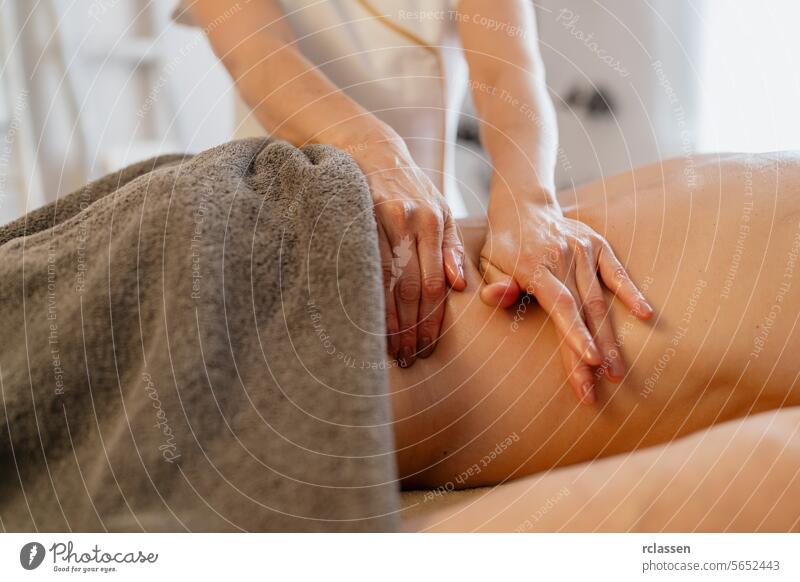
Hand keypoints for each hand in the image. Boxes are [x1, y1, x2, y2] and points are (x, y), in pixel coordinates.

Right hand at [353, 138, 465, 366]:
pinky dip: (369, 298)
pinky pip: (364, 268)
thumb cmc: (410, 189)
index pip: (436, 283)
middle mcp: (411, 222)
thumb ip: (451, 247)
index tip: (428, 346)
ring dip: (391, 322)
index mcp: (434, 222)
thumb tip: (457, 285)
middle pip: (413, 289)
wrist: (372, 150)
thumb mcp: (440, 210)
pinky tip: (369, 321)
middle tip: (410, 357)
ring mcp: (381, 221)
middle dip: (413, 328)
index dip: (433, 320)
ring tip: (392, 350)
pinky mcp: (357, 219)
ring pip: (388, 282)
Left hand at [479, 200, 653, 403]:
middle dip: (594, 352)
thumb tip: (500, 297)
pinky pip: (617, 271)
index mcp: (534, 265)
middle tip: (600, 390)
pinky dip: (631, 292)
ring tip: (617, 372)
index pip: (561, 305)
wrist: (523, 205)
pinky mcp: (598, 245)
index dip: (576, 334)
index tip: (590, 363)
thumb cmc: (503, 245)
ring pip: (601, 300)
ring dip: (611, 337)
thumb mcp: (489, 262)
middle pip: (584, 310)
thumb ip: (497, 283)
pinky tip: (646, 315)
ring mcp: (582, 250)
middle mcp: (562, 257)